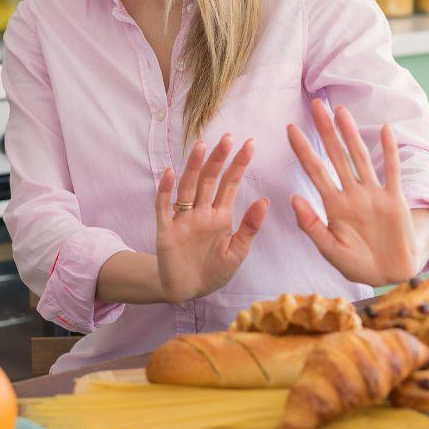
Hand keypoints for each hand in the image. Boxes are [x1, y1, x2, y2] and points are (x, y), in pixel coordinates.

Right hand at [155, 134, 268, 302]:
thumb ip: (249, 227)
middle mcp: (202, 211)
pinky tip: (169, 173)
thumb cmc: (213, 271)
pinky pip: (164, 207)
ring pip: (188, 187)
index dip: (239, 164)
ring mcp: (183, 218)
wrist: (187, 290)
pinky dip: (165, 190)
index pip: (230, 184)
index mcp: (220, 215)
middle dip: (218, 159)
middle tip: (228, 138)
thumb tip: (265, 200)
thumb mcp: (237, 252)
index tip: (249, 144)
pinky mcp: (166, 229)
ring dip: (194, 167)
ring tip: (201, 146)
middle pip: (210, 179)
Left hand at [287, 100, 423, 286]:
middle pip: (336, 156)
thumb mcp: (329, 250)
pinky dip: (390, 152)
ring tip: (341, 111)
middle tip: (316, 105)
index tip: (290, 129)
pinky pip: (392, 171)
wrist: (389, 275)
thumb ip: (311, 225)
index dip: (303, 150)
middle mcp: (352, 194)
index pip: (314, 170)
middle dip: (325, 131)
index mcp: (334, 205)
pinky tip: (387, 130)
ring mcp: (374, 195)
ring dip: (351, 134)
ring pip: (360, 158)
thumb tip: (292, 197)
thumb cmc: (357, 264)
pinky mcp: (395, 201)